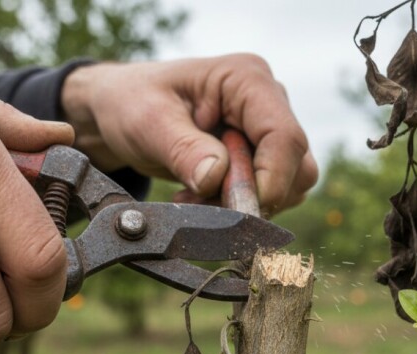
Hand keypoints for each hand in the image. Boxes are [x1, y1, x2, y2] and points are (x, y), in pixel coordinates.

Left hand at [61, 54, 317, 214]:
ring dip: (243, 204)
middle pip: (296, 165)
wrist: (121, 109)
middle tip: (200, 202)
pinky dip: (237, 206)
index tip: (240, 211)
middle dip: (253, 196)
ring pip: (288, 185)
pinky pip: (269, 193)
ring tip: (192, 197)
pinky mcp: (260, 154)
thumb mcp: (148, 122)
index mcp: (246, 79)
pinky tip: (199, 197)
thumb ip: (183, 149)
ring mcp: (266, 129)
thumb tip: (216, 178)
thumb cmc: (131, 102)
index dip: (271, 180)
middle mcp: (267, 101)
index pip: (285, 136)